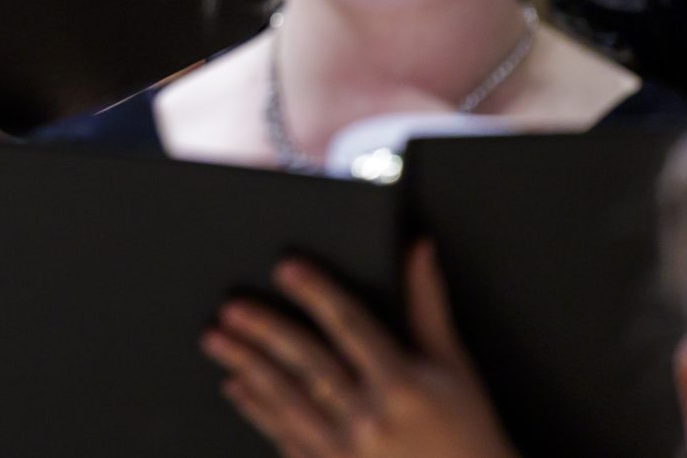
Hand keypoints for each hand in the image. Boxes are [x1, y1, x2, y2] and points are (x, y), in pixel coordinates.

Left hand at [202, 243, 517, 457]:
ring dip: (248, 367)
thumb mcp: (455, 369)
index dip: (316, 292)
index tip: (285, 268)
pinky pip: (287, 439)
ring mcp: (349, 452)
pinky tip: (236, 387)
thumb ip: (430, 306)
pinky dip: (258, 411)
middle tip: (231, 308)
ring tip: (217, 340)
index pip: (351, 325)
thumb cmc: (469, 435)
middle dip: (264, 331)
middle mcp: (372, 418)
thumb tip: (418, 248)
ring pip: (288, 400)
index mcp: (404, 385)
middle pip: (308, 362)